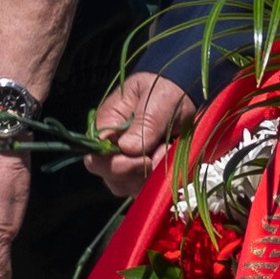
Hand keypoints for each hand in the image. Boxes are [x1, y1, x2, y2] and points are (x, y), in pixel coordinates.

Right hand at [94, 68, 197, 199]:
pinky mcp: (144, 172)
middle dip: (138, 172)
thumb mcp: (157, 100)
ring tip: (168, 150)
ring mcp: (127, 163)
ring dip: (152, 176)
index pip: (96, 158)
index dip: (117, 165)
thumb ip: (145, 123)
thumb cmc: (164, 91)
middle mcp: (112, 149)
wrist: (183, 92)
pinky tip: (172, 160)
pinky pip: (147, 187)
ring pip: (129, 186)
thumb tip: (128, 149)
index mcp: (106, 127)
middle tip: (160, 153)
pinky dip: (162, 180)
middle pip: (111, 178)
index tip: (145, 158)